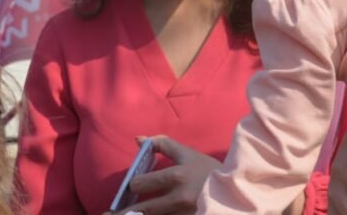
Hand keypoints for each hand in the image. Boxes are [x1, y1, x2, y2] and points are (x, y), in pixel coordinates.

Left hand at [105, 135, 219, 214]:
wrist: (235, 192)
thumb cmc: (209, 171)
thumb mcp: (187, 154)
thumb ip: (161, 144)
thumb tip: (137, 139)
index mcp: (177, 176)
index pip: (140, 184)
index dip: (133, 186)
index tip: (133, 188)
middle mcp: (178, 199)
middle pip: (140, 210)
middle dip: (125, 211)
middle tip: (111, 213)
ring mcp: (183, 214)